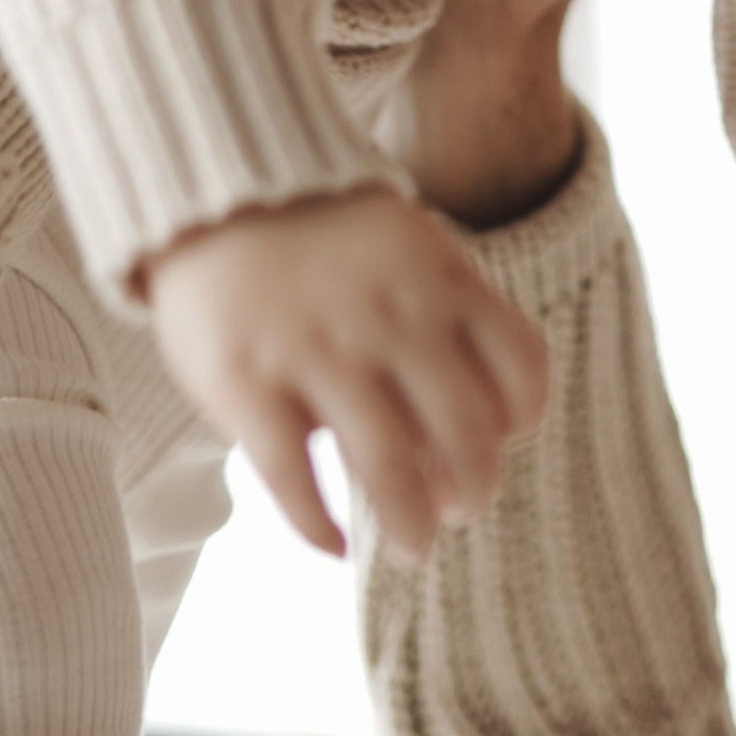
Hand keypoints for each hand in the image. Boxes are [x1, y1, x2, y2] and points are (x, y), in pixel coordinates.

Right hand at [143, 184, 551, 563]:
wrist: (214, 188)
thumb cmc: (324, 236)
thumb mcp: (411, 245)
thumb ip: (450, 313)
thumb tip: (487, 420)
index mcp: (440, 281)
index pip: (519, 368)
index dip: (520, 420)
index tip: (500, 443)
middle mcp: (389, 318)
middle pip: (465, 434)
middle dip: (474, 489)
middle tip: (460, 510)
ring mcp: (317, 352)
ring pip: (388, 467)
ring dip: (410, 523)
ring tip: (413, 547)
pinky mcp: (246, 382)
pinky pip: (291, 478)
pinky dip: (319, 526)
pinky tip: (335, 545)